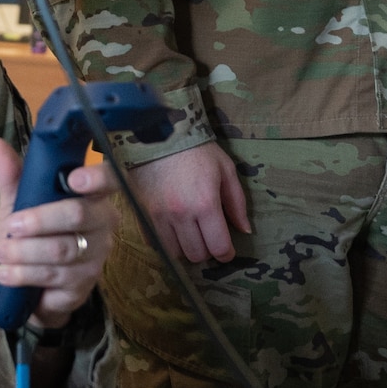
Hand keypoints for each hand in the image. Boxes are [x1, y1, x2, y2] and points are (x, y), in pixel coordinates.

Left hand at [0, 137, 116, 329]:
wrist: (36, 287)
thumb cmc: (34, 234)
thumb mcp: (21, 202)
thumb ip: (11, 174)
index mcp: (94, 195)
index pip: (110, 179)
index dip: (96, 178)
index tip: (73, 178)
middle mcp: (103, 224)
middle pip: (79, 216)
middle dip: (40, 221)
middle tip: (10, 226)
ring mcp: (96, 257)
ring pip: (64, 251)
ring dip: (25, 253)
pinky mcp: (84, 286)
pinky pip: (55, 279)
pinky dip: (25, 276)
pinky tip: (5, 274)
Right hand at [129, 141, 249, 263]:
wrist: (158, 132)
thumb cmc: (197, 150)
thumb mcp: (225, 169)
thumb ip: (236, 202)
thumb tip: (244, 230)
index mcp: (205, 204)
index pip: (218, 247)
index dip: (226, 253)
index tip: (227, 250)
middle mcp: (181, 215)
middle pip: (197, 255)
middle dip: (207, 250)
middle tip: (209, 236)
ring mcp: (158, 216)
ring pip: (175, 253)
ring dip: (185, 248)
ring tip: (191, 233)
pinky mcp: (141, 214)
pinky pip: (154, 244)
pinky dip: (165, 242)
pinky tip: (172, 229)